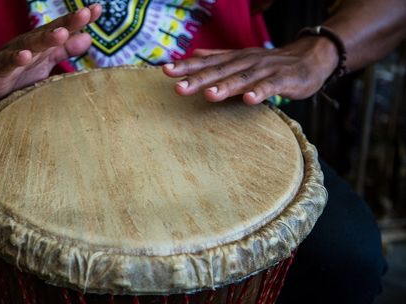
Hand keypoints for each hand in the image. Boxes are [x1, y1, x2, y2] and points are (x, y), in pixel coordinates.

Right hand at [0, 4, 101, 102]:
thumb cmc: (18, 70)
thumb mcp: (45, 59)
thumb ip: (65, 49)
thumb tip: (89, 37)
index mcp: (42, 43)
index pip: (63, 28)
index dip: (79, 20)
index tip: (98, 9)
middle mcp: (29, 44)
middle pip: (50, 32)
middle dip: (67, 23)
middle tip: (85, 13)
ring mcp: (13, 55)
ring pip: (31, 45)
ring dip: (46, 38)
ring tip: (61, 33)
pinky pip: (7, 64)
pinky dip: (15, 59)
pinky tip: (24, 55)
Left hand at [162, 37, 338, 104]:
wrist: (310, 57)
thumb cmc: (271, 63)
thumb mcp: (243, 58)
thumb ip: (219, 57)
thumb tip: (194, 54)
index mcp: (235, 58)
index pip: (207, 62)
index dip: (187, 66)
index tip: (166, 71)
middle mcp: (246, 62)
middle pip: (220, 71)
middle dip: (198, 79)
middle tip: (179, 88)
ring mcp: (265, 70)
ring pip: (242, 78)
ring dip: (225, 86)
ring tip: (208, 95)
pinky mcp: (284, 79)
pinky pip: (270, 86)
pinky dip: (260, 92)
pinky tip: (249, 100)